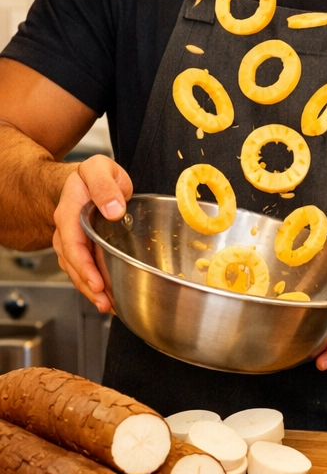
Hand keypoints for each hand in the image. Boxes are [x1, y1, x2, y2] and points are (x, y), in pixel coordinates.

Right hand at [52, 155, 132, 313]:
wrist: (84, 178)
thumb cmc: (94, 174)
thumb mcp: (100, 169)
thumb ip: (106, 187)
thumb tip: (114, 210)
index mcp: (69, 211)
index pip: (72, 244)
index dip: (84, 266)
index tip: (97, 282)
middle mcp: (66, 229)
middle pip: (72, 263)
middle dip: (87, 285)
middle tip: (104, 302)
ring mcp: (71, 240)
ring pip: (75, 269)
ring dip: (89, 289)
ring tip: (106, 305)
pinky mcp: (81, 247)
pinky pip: (83, 267)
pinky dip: (92, 282)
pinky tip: (107, 295)